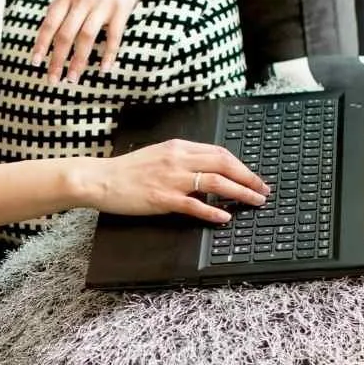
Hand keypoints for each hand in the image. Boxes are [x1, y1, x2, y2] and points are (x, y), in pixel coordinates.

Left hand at [31, 0, 150, 83]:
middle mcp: (82, 0)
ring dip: (78, 61)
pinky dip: (109, 54)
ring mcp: (102, 5)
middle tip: (52, 80)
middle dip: (57, 60)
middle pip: (65, 34)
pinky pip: (114, 36)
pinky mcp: (121, 9)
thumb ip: (61, 9)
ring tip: (72, 79)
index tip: (36, 63)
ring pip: (86, 38)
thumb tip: (46, 36)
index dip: (41, 44)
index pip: (49, 24)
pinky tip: (104, 69)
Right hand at [95, 140, 269, 224]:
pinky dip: (213, 211)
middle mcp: (178, 160)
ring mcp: (172, 179)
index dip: (241, 165)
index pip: (219, 152)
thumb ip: (182, 160)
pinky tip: (225, 217)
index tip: (253, 176)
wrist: (100, 179)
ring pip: (216, 182)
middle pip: (224, 164)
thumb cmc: (127, 171)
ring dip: (240, 192)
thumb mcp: (158, 155)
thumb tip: (206, 172)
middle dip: (249, 177)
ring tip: (254, 202)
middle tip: (263, 190)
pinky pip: (195, 204)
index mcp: (178, 147)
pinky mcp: (163, 198)